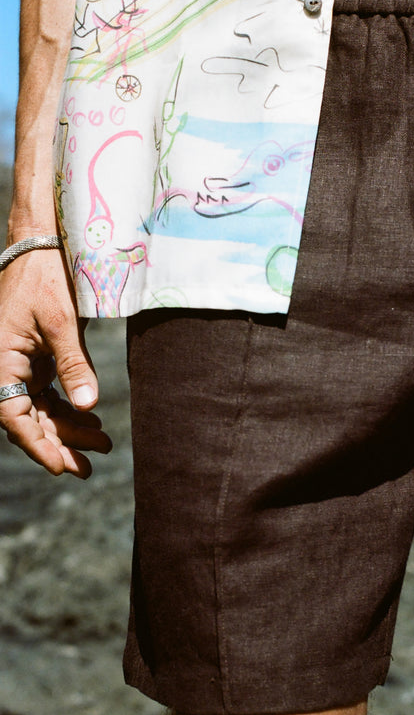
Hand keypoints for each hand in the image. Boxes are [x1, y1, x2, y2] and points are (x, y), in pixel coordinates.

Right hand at [0, 248, 111, 477]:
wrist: (42, 248)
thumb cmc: (46, 278)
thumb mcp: (62, 322)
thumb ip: (74, 365)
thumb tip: (88, 406)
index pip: (13, 416)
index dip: (37, 445)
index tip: (61, 466)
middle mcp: (3, 368)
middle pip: (28, 420)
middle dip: (59, 444)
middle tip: (90, 466)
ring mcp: (18, 367)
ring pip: (40, 411)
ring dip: (68, 430)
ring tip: (102, 445)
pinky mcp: (33, 362)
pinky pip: (47, 396)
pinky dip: (69, 411)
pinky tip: (93, 421)